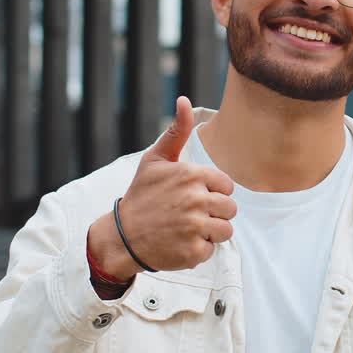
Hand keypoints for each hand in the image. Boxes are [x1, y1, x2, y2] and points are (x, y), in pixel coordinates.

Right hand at [88, 96, 235, 279]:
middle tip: (188, 215)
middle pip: (230, 209)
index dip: (212, 192)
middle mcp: (196, 200)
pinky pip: (212, 250)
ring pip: (226, 230)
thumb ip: (176, 131)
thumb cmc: (141, 196)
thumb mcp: (155, 160)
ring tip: (186, 229)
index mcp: (191, 175)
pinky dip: (198, 250)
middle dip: (213, 213)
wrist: (122, 236)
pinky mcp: (193, 252)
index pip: (227, 186)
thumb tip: (184, 100)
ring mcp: (195, 227)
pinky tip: (180, 242)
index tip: (193, 197)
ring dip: (210, 232)